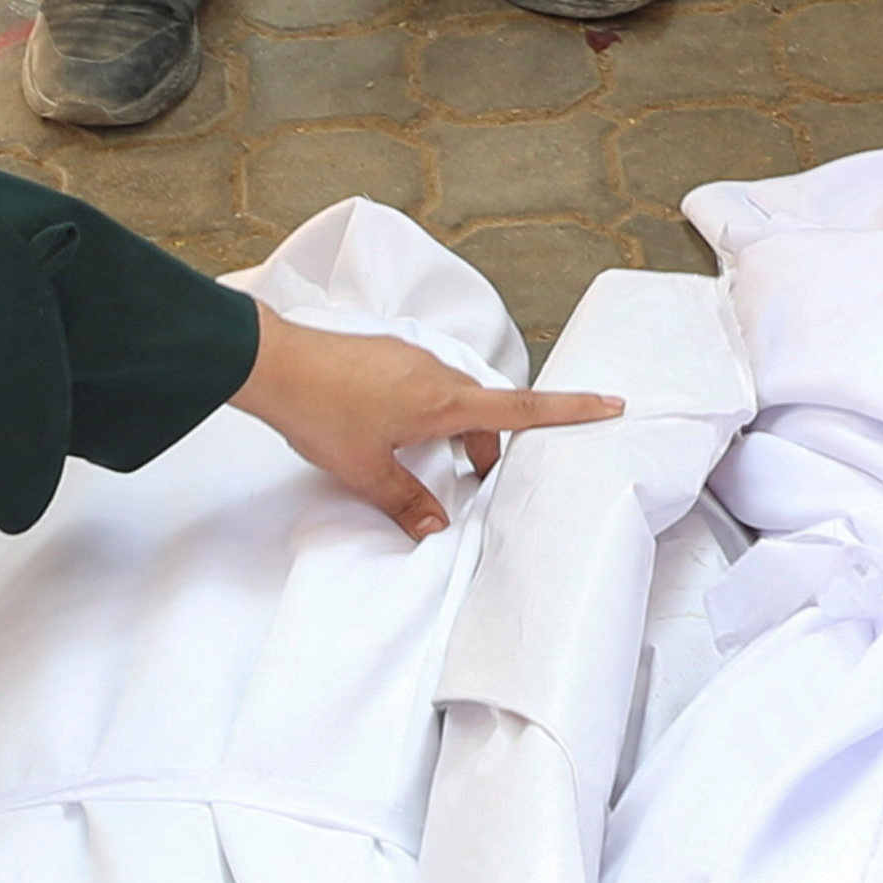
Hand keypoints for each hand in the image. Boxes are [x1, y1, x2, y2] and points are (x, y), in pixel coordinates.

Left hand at [236, 307, 620, 538]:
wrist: (272, 363)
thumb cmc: (321, 412)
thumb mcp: (366, 471)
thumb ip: (407, 502)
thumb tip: (436, 529)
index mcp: (445, 401)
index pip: (521, 409)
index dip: (569, 410)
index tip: (609, 404)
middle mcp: (436, 373)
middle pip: (485, 413)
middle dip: (485, 449)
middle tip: (467, 483)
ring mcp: (410, 358)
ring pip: (452, 400)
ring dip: (452, 432)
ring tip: (417, 462)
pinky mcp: (386, 354)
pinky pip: (425, 386)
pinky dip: (426, 413)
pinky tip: (386, 431)